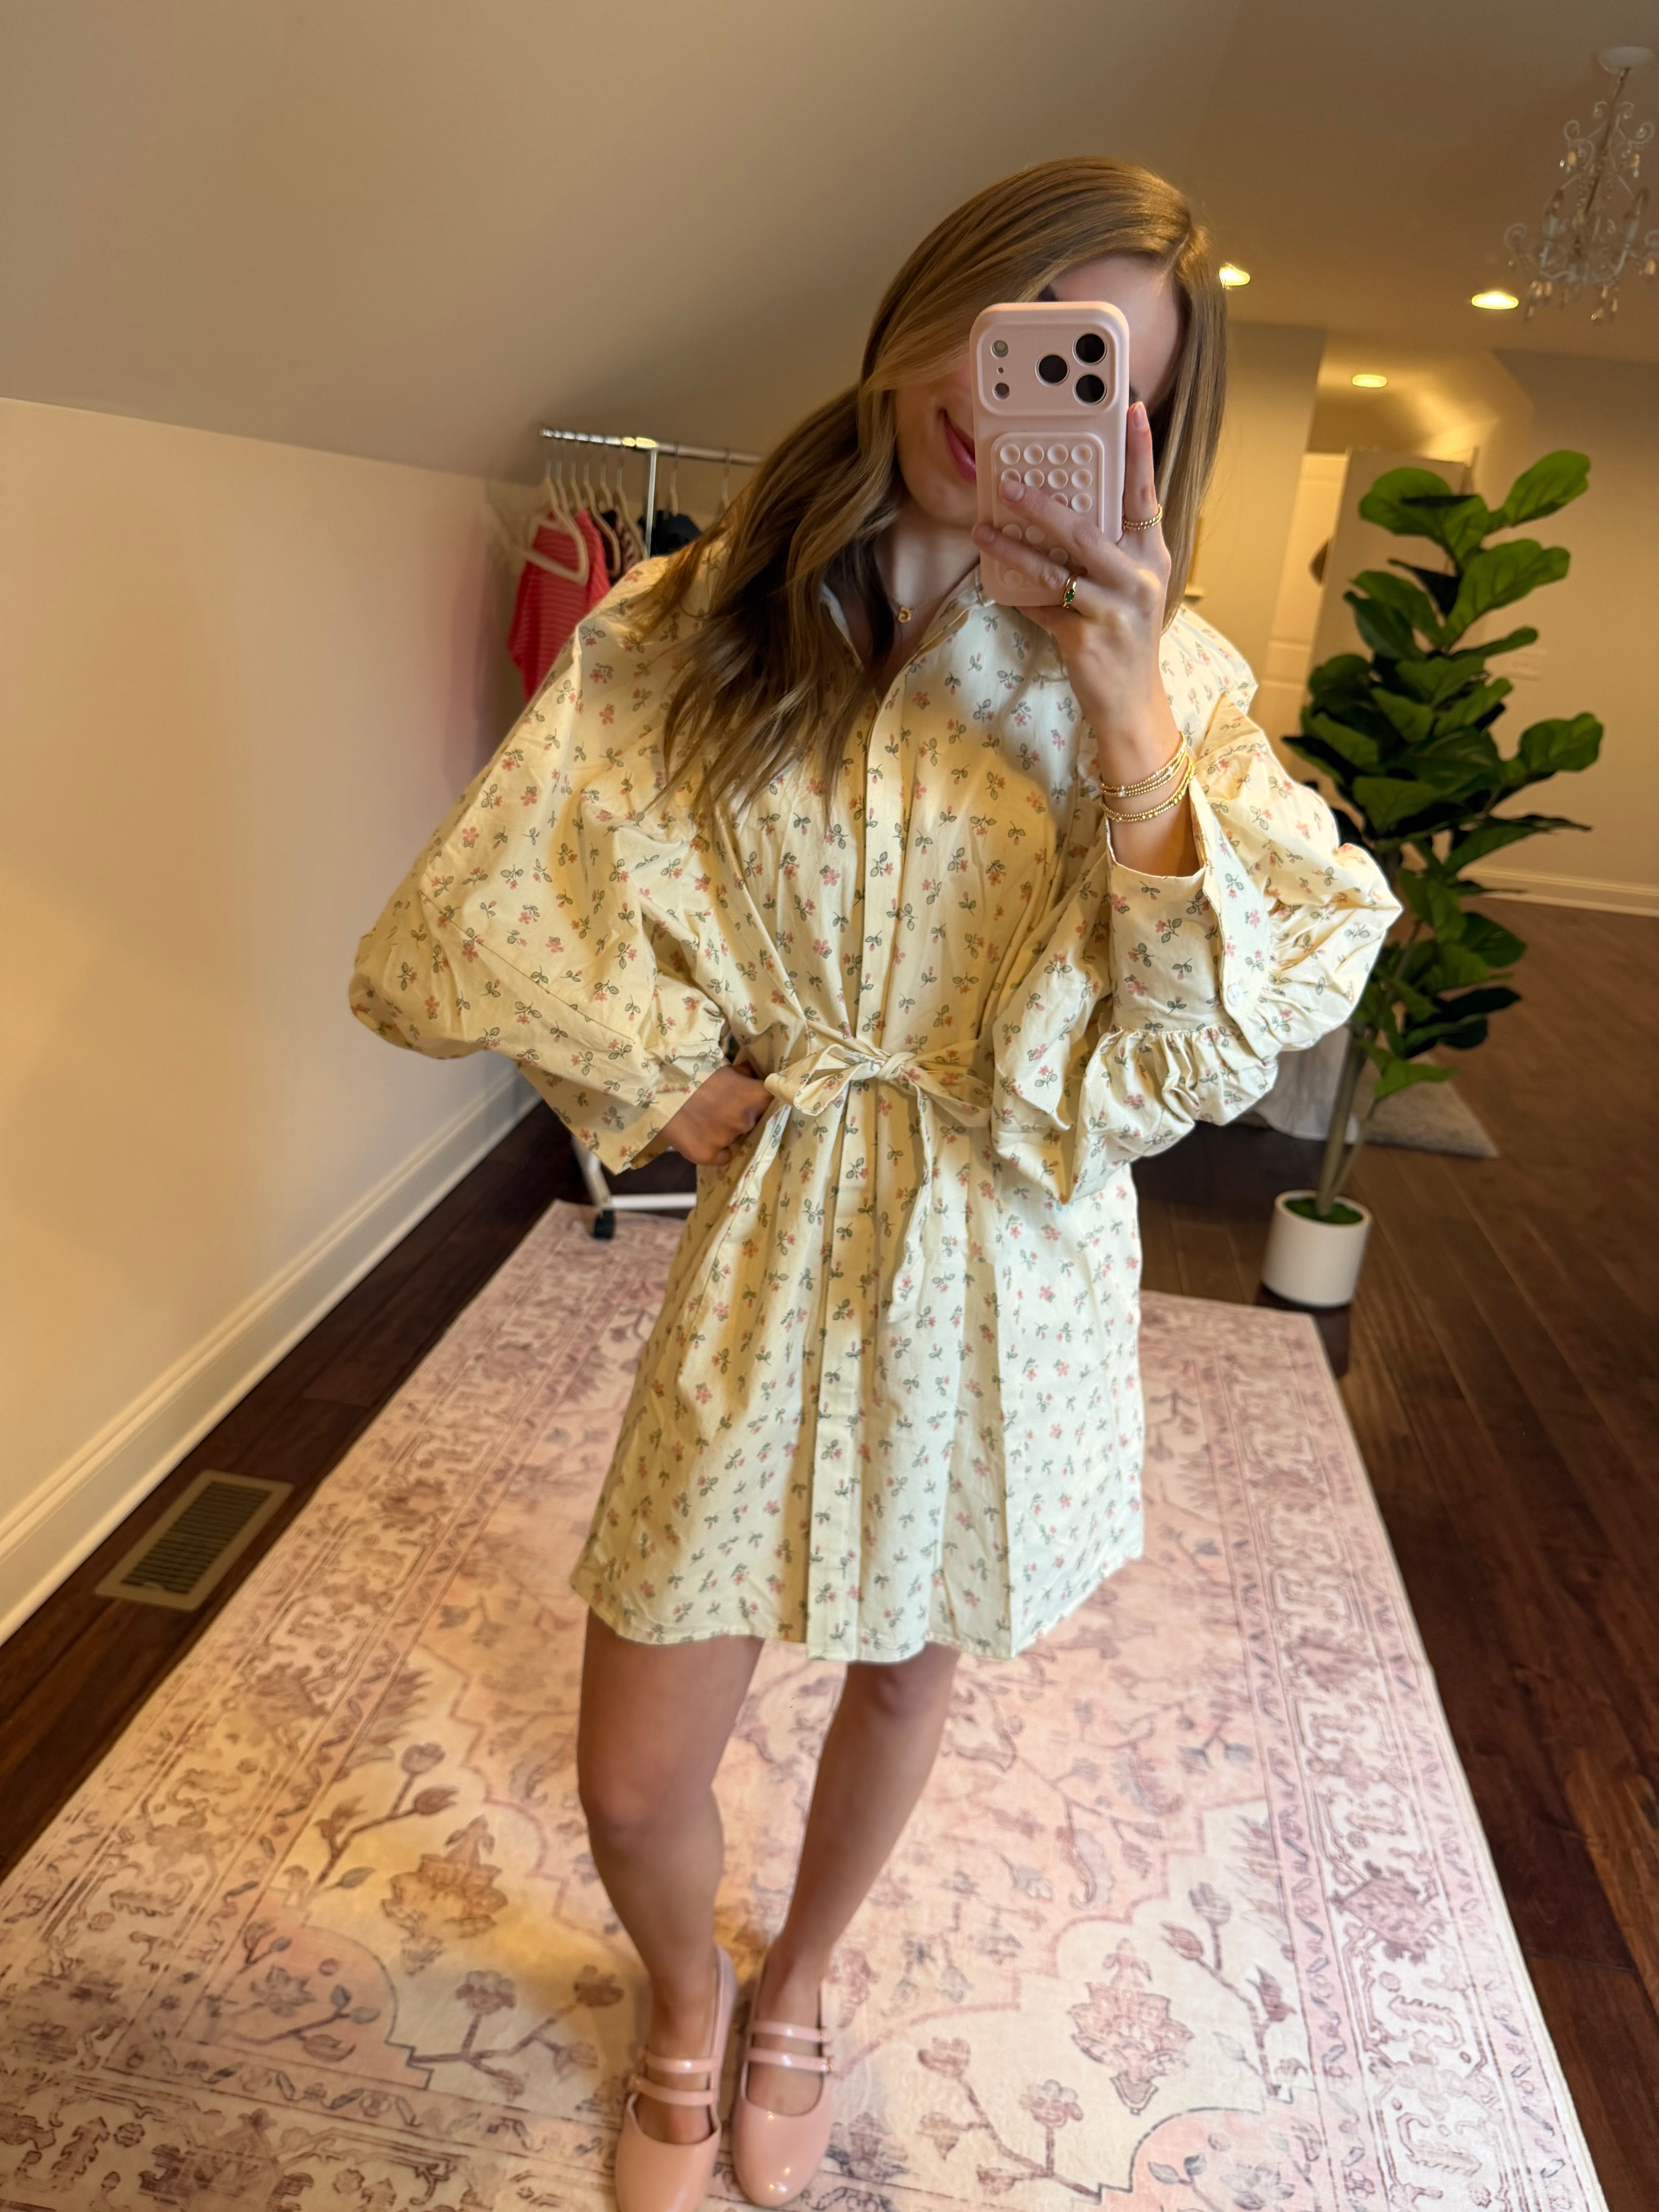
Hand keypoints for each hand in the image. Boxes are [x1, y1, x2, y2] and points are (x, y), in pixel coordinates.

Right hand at [659, 1062, 770, 1165]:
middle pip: (754, 1125)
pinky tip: (701, 1135)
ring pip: (735, 1140)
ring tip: (706, 1119)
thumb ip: (745, 1077)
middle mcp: (746, 1121)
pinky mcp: (707, 1155)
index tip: (757, 1105)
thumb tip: (756, 1077)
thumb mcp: (725, 1069)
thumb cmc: (694, 1074)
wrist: (659, 1086)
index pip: (775, 1106)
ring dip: (726, 1132)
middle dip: (742, 1118)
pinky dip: (715, 1150)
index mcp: (755, 1098)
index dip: (765, 1106)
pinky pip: (722, 1156)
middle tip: (724, 1109)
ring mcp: (727, 1139)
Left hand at [972, 400, 1193, 872]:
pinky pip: (1042, 606)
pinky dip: (1018, 591)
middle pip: (1089, 528)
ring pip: (1057, 567)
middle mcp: (1138, 578)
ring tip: (983, 527)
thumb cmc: (1124, 638)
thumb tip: (1059, 513)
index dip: (1138, 452)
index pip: (1145, 495)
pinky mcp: (1086, 637)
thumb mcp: (1126, 588)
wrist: (1131, 704)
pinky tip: (996, 577)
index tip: (1130, 409)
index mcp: (1152, 556)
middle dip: (1046, 502)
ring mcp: (1113, 609)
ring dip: (1015, 544)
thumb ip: (1105, 551)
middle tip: (1011, 478)